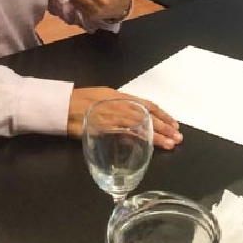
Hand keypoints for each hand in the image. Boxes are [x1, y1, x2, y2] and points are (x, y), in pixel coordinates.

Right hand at [67, 87, 182, 149]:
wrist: (64, 105)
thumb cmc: (83, 99)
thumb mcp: (106, 95)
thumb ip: (121, 103)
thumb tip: (135, 112)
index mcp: (123, 96)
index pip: (149, 105)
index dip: (163, 115)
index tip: (175, 123)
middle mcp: (122, 105)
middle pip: (149, 117)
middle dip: (166, 127)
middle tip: (178, 137)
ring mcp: (115, 117)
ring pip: (141, 126)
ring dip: (157, 137)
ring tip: (170, 144)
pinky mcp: (107, 129)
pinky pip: (126, 134)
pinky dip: (139, 140)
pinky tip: (149, 147)